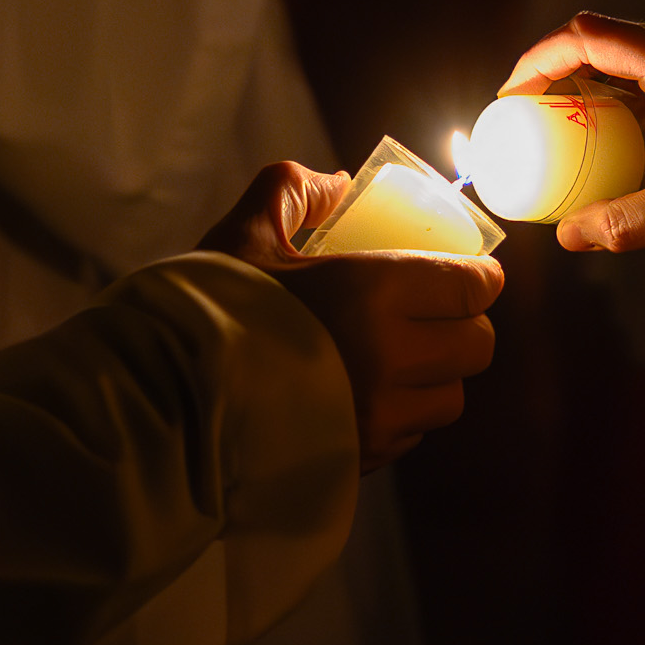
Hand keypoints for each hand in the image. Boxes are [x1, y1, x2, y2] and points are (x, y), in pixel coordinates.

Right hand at [200, 162, 502, 469]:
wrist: (166, 405)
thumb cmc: (209, 311)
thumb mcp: (245, 234)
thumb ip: (292, 192)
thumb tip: (336, 185)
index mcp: (375, 292)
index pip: (473, 285)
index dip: (479, 276)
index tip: (469, 271)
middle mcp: (392, 356)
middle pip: (478, 344)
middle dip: (465, 325)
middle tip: (437, 312)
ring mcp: (380, 415)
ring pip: (452, 396)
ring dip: (439, 375)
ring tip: (405, 359)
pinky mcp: (363, 459)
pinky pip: (412, 435)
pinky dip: (404, 415)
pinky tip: (369, 395)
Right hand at [499, 13, 644, 251]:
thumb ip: (629, 220)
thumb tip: (571, 238)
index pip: (588, 36)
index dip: (539, 60)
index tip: (511, 97)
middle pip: (601, 41)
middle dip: (556, 73)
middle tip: (527, 116)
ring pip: (625, 59)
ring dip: (588, 87)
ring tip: (559, 130)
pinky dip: (619, 102)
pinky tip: (611, 143)